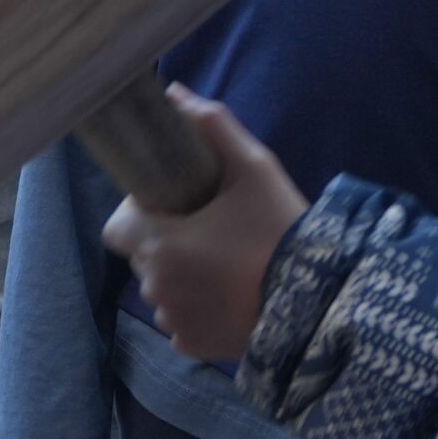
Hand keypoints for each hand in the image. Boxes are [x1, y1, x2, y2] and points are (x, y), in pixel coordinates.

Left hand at [100, 86, 308, 360]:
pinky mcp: (193, 346)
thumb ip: (211, 126)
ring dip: (179, 278)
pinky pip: (180, 322)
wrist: (320, 302)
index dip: (140, 214)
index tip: (173, 207)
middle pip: (143, 256)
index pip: (118, 226)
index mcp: (161, 243)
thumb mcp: (254, 168)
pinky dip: (195, 310)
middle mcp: (157, 287)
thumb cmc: (282, 229)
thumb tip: (174, 92)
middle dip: (165, 242)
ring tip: (223, 266)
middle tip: (210, 232)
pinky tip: (228, 296)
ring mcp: (174, 321)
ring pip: (161, 290)